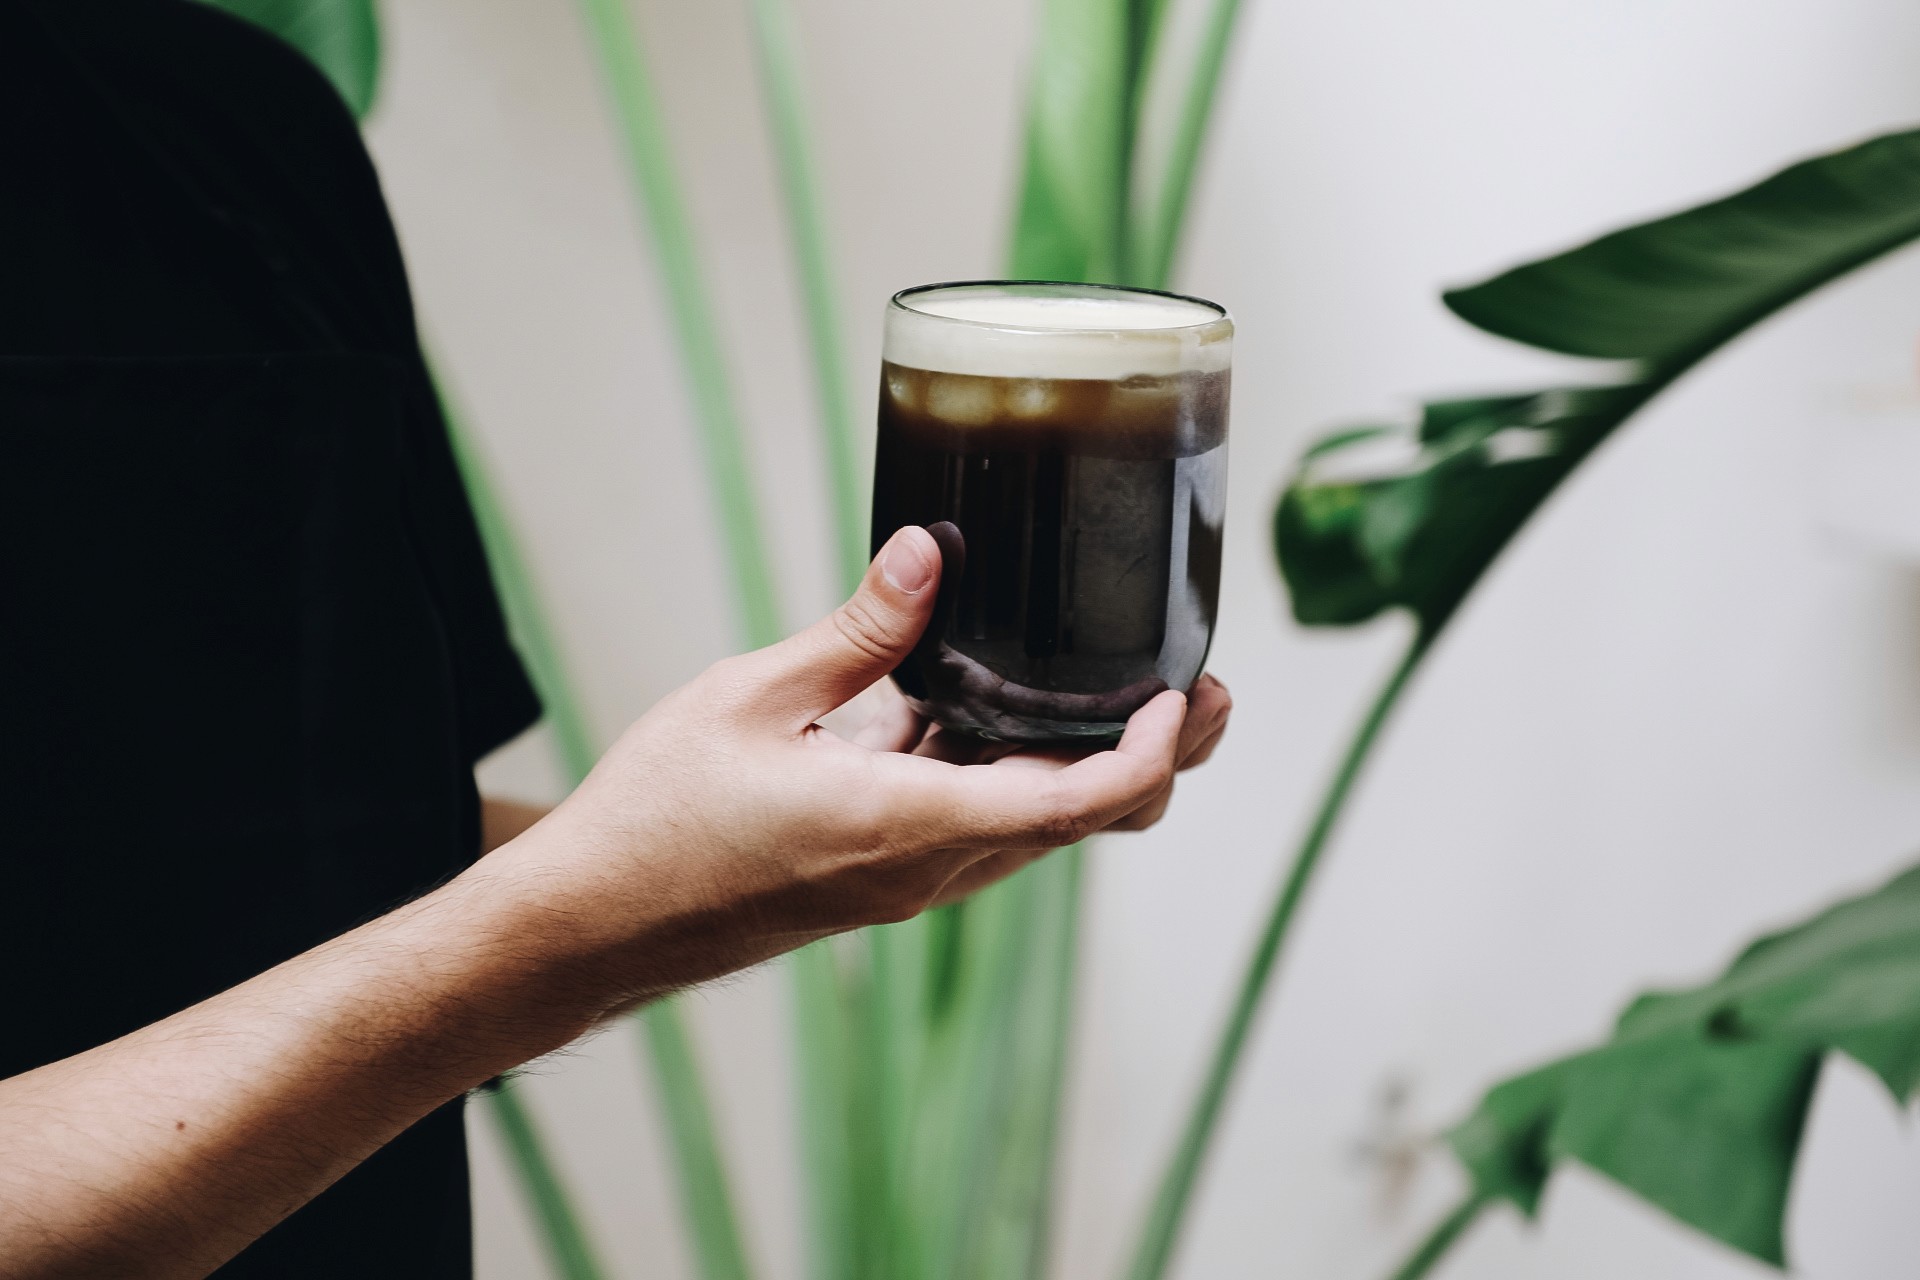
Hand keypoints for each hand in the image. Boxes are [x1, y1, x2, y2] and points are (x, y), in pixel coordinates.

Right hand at [481, 526, 1220, 1004]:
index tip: (1185, 696)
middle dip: (1158, 760)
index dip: (1152, 754)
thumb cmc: (656, 820)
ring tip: (1131, 689)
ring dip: (1094, 768)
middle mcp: (924, 868)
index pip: (1074, 804)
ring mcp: (905, 881)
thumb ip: (858, 630)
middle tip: (1203, 690)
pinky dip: (1013, 774)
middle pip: (1081, 823)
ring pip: (1035, 829)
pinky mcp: (881, 874)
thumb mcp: (752, 696)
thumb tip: (933, 552)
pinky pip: (976, 827)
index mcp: (904, 824)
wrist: (590, 925)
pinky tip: (990, 706)